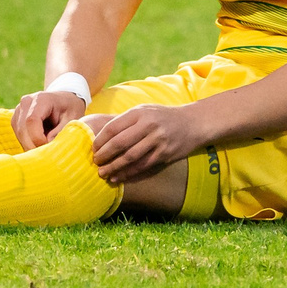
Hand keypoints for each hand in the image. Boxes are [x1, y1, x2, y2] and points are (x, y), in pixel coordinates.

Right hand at [11, 88, 88, 150]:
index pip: (32, 121)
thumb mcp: (72, 118)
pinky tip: (40, 145)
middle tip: (47, 155)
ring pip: (19, 134)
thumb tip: (48, 143)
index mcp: (41, 99)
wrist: (64, 100)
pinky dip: (28, 143)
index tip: (49, 147)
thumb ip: (61, 130)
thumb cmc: (69, 109)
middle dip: (33, 145)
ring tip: (46, 149)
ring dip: (30, 146)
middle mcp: (26, 102)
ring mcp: (19, 110)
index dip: (37, 138)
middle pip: (23, 129)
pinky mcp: (16, 119)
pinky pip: (19, 135)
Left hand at [89, 103, 205, 187]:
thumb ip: (126, 121)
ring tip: (103, 174)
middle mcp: (148, 125)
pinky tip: (118, 177)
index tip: (93, 149)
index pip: (113, 128)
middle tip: (95, 163)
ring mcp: (157, 140)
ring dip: (114, 167)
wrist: (193, 123)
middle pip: (119, 143)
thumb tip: (102, 135)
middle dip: (104, 155)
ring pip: (130, 157)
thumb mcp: (145, 110)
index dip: (100, 141)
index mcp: (139, 113)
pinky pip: (142, 166)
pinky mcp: (164, 154)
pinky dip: (128, 173)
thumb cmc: (163, 116)